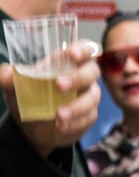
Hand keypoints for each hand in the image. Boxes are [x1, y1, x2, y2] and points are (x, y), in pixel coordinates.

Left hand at [1, 40, 100, 156]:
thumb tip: (5, 74)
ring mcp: (88, 96)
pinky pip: (88, 117)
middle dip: (78, 78)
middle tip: (59, 85)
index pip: (84, 49)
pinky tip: (61, 126)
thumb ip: (10, 78)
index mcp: (67, 63)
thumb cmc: (30, 97)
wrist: (33, 126)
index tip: (72, 54)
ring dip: (76, 107)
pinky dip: (75, 123)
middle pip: (92, 72)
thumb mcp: (16, 86)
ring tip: (59, 116)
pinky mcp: (89, 115)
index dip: (82, 50)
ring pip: (92, 98)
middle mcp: (83, 77)